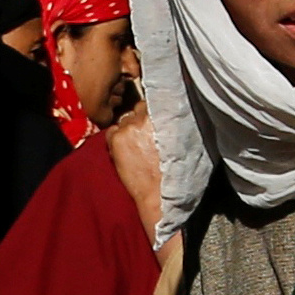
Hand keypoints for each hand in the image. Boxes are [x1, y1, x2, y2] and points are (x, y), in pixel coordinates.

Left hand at [105, 109, 165, 239]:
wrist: (159, 193)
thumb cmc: (175, 172)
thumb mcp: (183, 141)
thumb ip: (173, 125)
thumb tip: (168, 117)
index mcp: (167, 114)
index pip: (155, 100)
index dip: (152, 111)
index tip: (152, 120)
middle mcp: (148, 115)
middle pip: (138, 108)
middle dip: (139, 120)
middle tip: (143, 137)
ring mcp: (131, 125)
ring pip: (124, 120)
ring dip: (127, 130)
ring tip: (134, 148)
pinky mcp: (118, 137)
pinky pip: (111, 132)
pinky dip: (115, 141)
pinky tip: (124, 153)